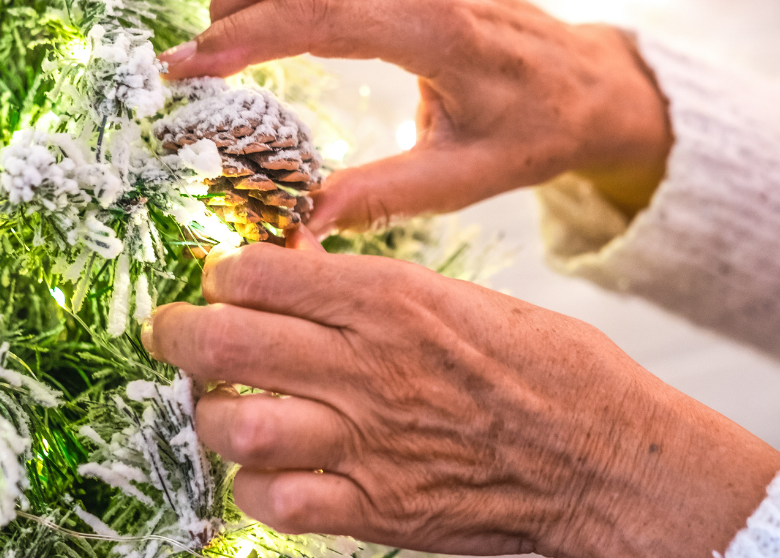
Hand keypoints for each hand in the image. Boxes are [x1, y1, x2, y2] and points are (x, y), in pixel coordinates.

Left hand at [142, 244, 779, 557]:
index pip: (259, 271)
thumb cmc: (554, 372)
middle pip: (222, 341)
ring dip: (213, 417)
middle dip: (178, 334)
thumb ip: (388, 299)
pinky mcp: (375, 507)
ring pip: (231, 425)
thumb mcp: (472, 303)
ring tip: (223, 409)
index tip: (223, 283)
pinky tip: (273, 474)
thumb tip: (317, 290)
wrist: (607, 457)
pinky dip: (256, 487)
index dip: (224, 274)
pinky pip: (272, 502)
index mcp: (395, 298)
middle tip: (173, 333)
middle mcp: (368, 364)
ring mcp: (367, 440)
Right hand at [160, 0, 673, 225]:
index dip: (240, 40)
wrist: (590, 85)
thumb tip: (302, 224)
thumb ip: (381, 196)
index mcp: (440, 33)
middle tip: (203, 49)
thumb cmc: (534, 133)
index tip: (187, 67)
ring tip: (231, 31)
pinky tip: (282, 10)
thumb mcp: (465, 178)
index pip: (316, 19)